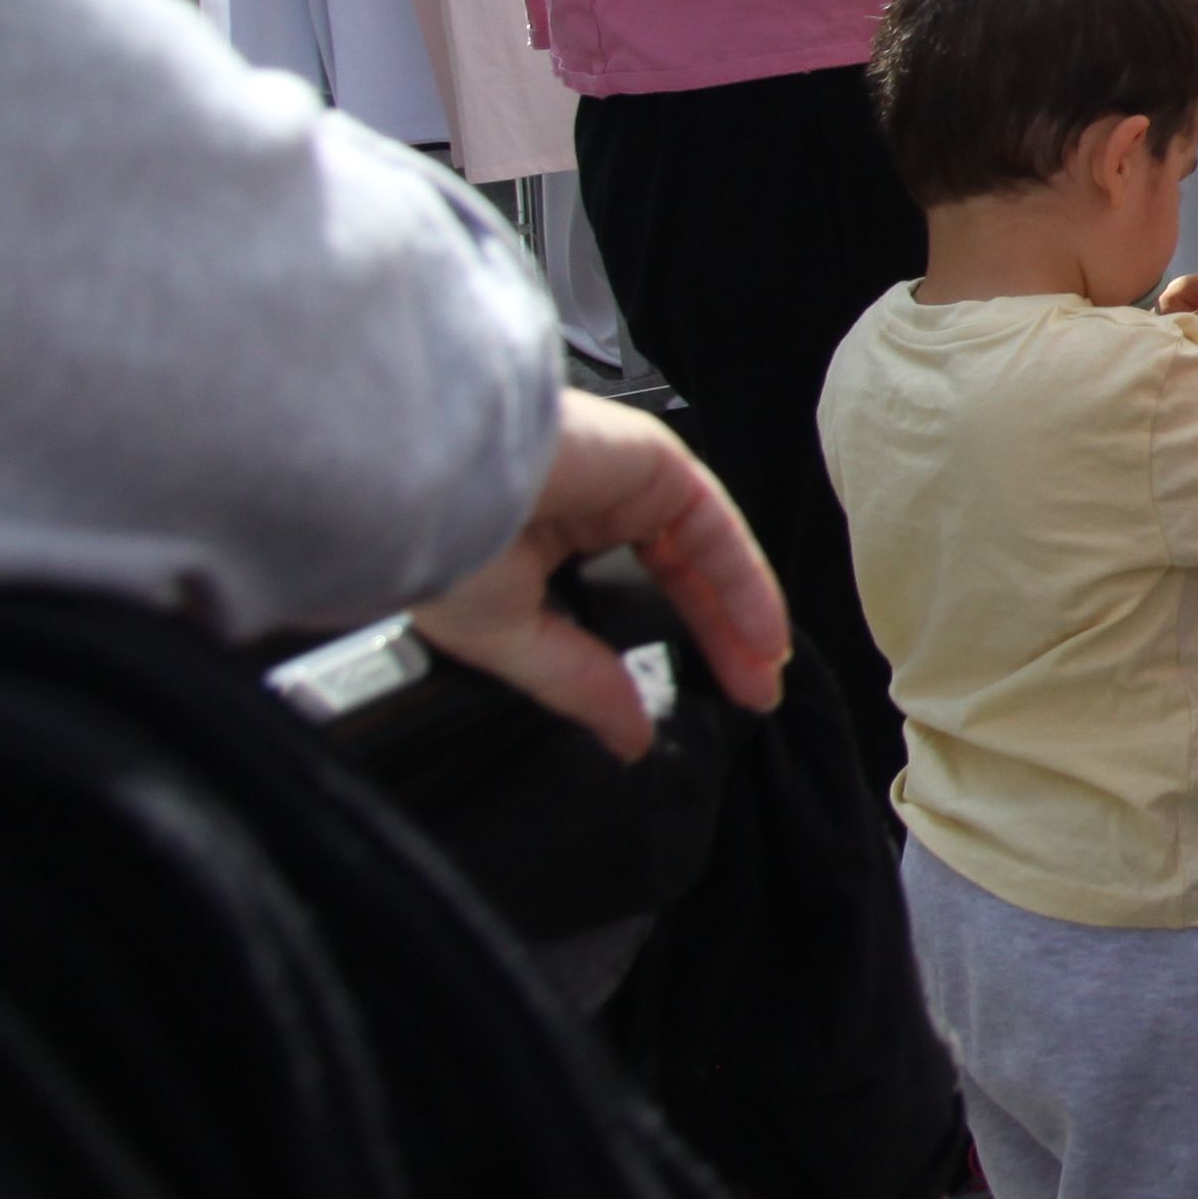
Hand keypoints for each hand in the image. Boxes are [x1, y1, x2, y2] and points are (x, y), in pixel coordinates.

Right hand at [409, 392, 788, 762]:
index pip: (629, 591)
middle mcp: (591, 503)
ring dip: (742, 613)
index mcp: (543, 535)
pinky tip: (761, 633)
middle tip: (753, 694)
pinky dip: (745, 579)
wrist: (432, 483)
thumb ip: (579, 682)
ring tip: (765, 674)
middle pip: (681, 577)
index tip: (701, 699)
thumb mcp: (510, 637)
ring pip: (705, 552)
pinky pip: (714, 526)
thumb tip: (628, 739)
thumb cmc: (442, 549)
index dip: (670, 644)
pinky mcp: (655, 458)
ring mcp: (626, 478)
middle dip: (723, 637)